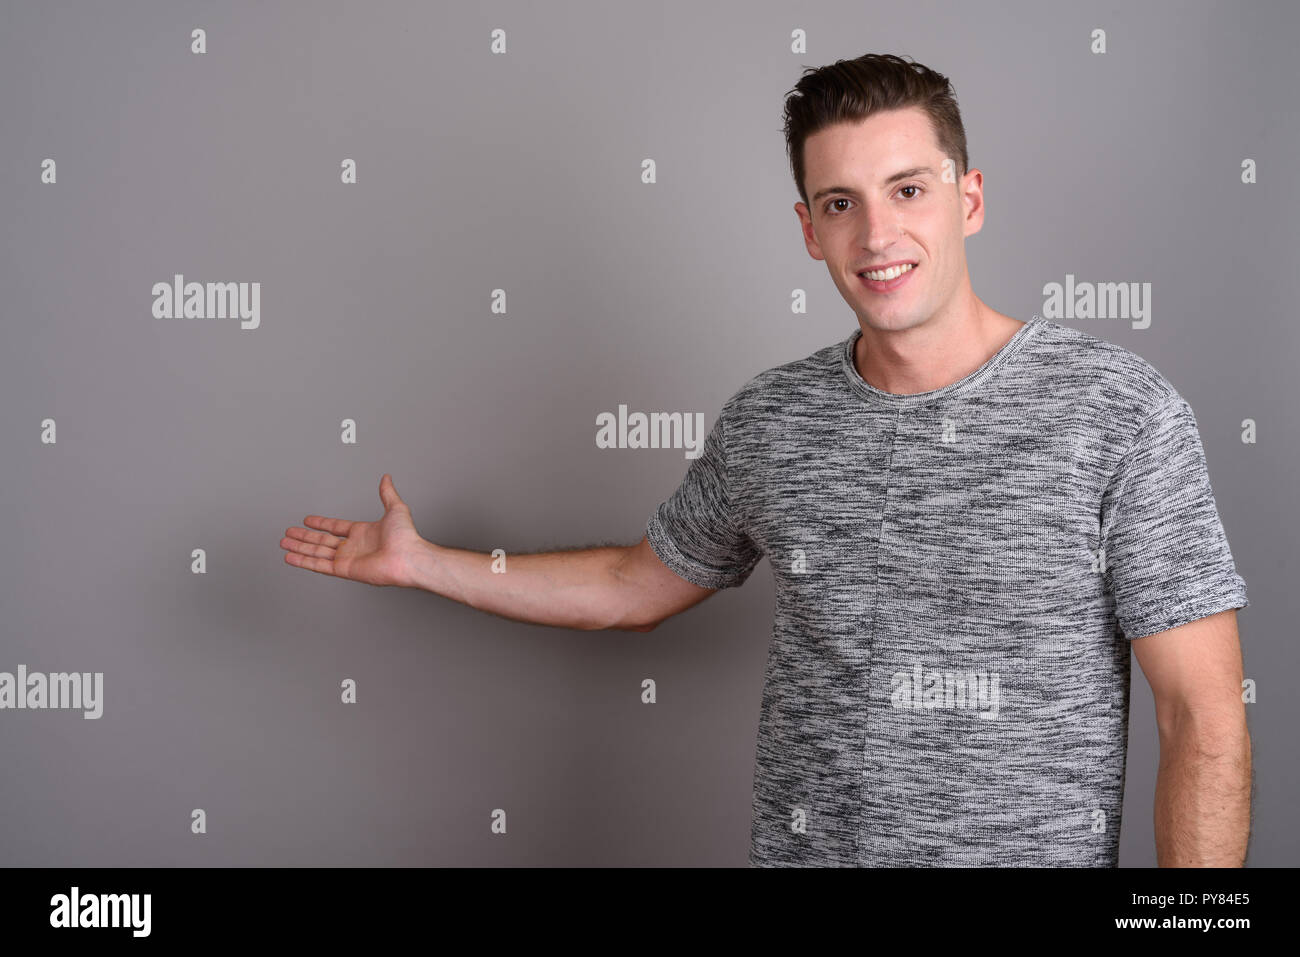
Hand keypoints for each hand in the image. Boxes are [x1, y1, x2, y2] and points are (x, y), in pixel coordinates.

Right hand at [281, 474, 426, 587]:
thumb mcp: (395, 509)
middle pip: (322, 541)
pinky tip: (290, 556)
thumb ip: (387, 494)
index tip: (308, 520)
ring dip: (299, 547)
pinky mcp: (344, 570)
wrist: (408, 558)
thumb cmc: (406, 537)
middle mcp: (353, 547)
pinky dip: (303, 561)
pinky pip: (319, 565)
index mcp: (363, 533)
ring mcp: (347, 559)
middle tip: (289, 533)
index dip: (321, 523)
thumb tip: (386, 478)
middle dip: (304, 537)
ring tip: (284, 542)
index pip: (336, 527)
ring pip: (317, 552)